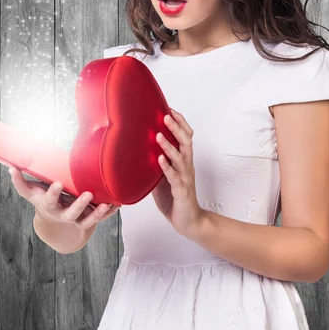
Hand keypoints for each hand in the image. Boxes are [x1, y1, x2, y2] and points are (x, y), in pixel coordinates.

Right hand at [8, 167, 119, 228]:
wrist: (54, 219)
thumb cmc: (42, 199)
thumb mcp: (31, 193)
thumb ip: (20, 182)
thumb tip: (10, 167)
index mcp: (50, 207)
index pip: (50, 201)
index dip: (53, 193)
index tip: (57, 183)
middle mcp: (64, 215)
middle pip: (72, 213)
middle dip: (79, 205)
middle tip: (88, 194)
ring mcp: (77, 219)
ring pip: (88, 220)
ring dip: (97, 213)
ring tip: (106, 204)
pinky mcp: (89, 219)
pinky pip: (101, 218)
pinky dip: (109, 212)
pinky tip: (118, 204)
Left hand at [152, 108, 204, 236]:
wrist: (189, 221)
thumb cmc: (175, 197)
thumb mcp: (162, 177)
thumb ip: (155, 163)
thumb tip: (139, 149)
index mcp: (183, 161)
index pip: (186, 136)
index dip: (180, 122)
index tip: (170, 108)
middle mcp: (187, 166)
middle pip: (185, 141)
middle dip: (176, 127)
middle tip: (165, 115)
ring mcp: (185, 178)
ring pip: (180, 157)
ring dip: (169, 145)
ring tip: (158, 134)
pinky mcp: (181, 191)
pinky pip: (174, 177)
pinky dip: (166, 167)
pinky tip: (159, 159)